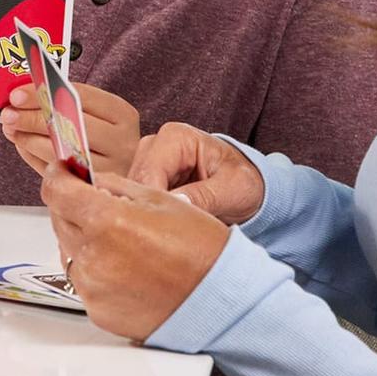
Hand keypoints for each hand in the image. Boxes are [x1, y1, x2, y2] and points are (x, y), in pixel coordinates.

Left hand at [2, 80, 139, 181]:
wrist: (129, 177)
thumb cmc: (105, 135)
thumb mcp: (95, 113)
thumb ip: (64, 101)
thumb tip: (21, 96)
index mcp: (122, 114)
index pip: (79, 97)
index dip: (43, 94)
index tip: (17, 94)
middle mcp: (121, 142)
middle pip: (70, 125)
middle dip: (32, 118)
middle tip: (9, 114)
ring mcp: (109, 169)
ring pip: (60, 152)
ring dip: (28, 139)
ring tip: (12, 129)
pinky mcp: (92, 189)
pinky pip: (56, 173)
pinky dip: (33, 157)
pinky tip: (23, 145)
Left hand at [37, 167, 232, 344]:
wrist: (220, 299)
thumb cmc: (201, 248)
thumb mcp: (159, 199)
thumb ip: (114, 185)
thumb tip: (86, 179)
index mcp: (108, 220)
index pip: (57, 191)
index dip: (57, 175)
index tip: (62, 171)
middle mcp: (94, 256)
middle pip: (59, 220)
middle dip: (73, 208)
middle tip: (99, 206)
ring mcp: (93, 287)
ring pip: (69, 252)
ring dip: (85, 240)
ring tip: (122, 242)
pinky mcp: (98, 311)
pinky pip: (84, 282)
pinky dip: (96, 270)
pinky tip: (126, 268)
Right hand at [129, 122, 267, 225]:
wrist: (246, 185)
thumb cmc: (242, 182)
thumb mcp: (231, 190)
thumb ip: (203, 196)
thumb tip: (175, 205)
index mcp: (175, 137)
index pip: (149, 173)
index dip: (153, 204)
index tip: (165, 231)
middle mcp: (153, 145)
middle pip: (134, 184)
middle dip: (148, 211)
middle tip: (168, 238)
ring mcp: (146, 162)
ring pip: (130, 195)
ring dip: (147, 215)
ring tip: (169, 236)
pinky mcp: (145, 181)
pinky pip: (135, 201)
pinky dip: (147, 217)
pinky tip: (163, 232)